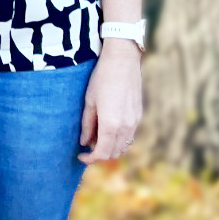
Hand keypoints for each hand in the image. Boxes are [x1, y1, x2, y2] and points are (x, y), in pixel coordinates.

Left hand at [78, 40, 142, 163]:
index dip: (90, 158)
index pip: (102, 153)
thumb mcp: (89, 101)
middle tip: (86, 145)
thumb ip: (87, 124)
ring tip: (96, 137)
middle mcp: (126, 127)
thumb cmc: (101, 78)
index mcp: (110, 124)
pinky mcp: (138, 115)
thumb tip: (84, 142)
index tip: (80, 155)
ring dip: (110, 147)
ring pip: (123, 146)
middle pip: (114, 152)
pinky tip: (108, 129)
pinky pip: (129, 136)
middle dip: (99, 154)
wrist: (123, 61)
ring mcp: (134, 122)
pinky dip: (118, 139)